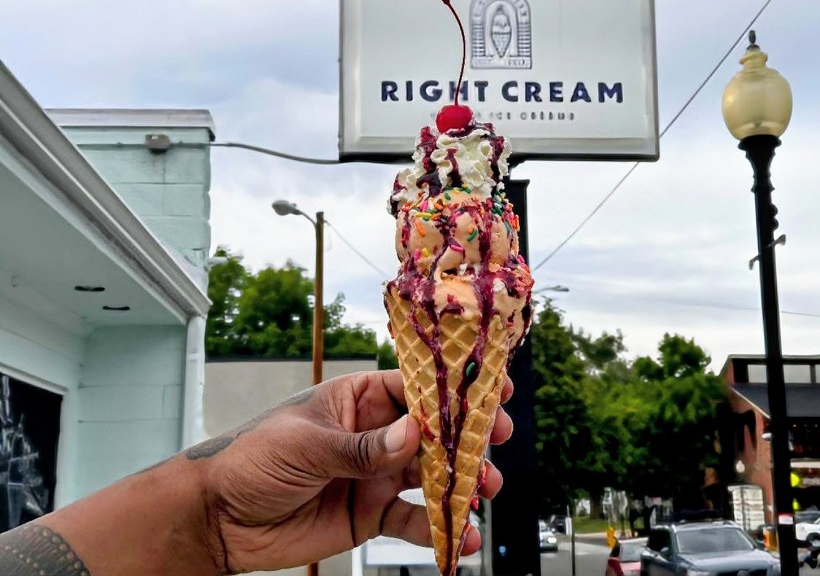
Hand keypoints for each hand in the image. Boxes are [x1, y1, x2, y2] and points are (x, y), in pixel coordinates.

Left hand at [193, 369, 513, 572]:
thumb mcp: (307, 444)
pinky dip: (438, 529)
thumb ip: (364, 446)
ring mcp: (375, 476)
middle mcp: (373, 435)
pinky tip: (460, 536)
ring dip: (460, 482)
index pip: (414, 388)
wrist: (219, 519)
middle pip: (432, 432)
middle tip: (496, 442)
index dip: (453, 389)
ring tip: (484, 490)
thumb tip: (415, 435)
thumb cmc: (252, 459)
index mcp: (357, 400)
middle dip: (467, 437)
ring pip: (430, 476)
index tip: (490, 390)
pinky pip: (412, 521)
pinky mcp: (370, 515)